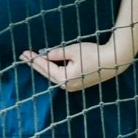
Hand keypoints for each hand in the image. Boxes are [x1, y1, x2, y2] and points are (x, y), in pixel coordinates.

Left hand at [21, 37, 135, 92]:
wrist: (113, 61)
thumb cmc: (93, 54)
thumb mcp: (73, 50)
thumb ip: (57, 54)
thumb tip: (45, 55)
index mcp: (64, 78)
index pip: (45, 67)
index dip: (34, 59)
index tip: (24, 53)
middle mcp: (67, 85)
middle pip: (47, 73)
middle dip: (35, 64)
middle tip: (23, 56)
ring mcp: (72, 86)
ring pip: (53, 75)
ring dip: (43, 67)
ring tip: (32, 59)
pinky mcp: (77, 83)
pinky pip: (60, 76)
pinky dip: (53, 70)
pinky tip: (47, 64)